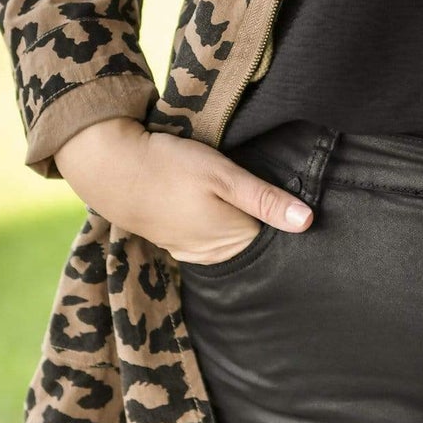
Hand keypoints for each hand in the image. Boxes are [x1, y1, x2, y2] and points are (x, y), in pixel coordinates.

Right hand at [54, 118, 313, 264]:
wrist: (113, 170)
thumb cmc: (172, 167)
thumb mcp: (224, 175)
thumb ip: (265, 199)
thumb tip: (309, 222)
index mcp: (236, 240)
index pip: (277, 234)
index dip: (281, 211)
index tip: (280, 190)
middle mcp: (217, 255)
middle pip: (253, 239)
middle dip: (259, 219)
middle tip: (252, 187)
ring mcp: (194, 253)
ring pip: (230, 239)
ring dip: (234, 220)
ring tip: (226, 194)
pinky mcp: (177, 245)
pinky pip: (208, 240)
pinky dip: (212, 225)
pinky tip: (207, 204)